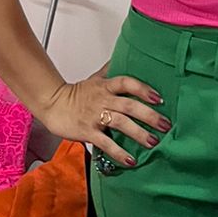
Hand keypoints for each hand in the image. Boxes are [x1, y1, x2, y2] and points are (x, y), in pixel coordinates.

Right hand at [37, 64, 169, 167]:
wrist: (52, 104)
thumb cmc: (75, 94)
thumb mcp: (95, 78)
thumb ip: (111, 70)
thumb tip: (123, 56)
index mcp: (105, 86)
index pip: (127, 83)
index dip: (143, 89)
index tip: (159, 98)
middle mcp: (102, 100)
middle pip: (129, 105)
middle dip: (149, 115)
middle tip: (165, 125)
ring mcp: (95, 116)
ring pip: (120, 123)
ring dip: (139, 133)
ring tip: (153, 142)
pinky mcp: (87, 132)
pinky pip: (106, 143)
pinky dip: (119, 152)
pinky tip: (130, 160)